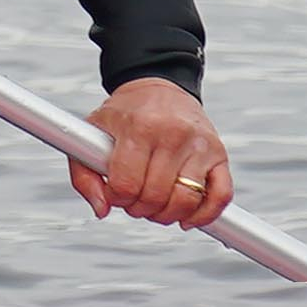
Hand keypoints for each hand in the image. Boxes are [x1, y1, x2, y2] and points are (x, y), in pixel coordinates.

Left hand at [73, 78, 231, 226]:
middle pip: (156, 196)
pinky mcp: (219, 153)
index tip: (116, 194)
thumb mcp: (92, 133)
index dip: (117, 198)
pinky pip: (221, 196)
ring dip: (167, 215)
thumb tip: (102, 210)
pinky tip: (187, 218)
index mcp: (139, 127)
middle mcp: (173, 134)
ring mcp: (200, 144)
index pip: (127, 184)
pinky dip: (205, 215)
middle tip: (134, 201)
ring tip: (156, 207)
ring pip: (187, 200)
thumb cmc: (123, 115)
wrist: (159, 88)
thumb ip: (84, 175)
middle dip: (140, 209)